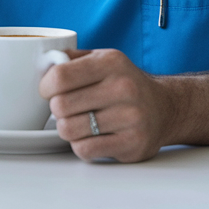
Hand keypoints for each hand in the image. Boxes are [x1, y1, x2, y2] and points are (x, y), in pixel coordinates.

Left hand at [39, 49, 171, 161]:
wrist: (165, 108)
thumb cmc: (125, 83)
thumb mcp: (103, 59)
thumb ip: (72, 58)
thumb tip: (43, 62)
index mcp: (112, 62)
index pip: (60, 76)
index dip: (46, 86)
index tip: (48, 91)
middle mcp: (123, 88)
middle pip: (60, 105)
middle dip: (56, 109)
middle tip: (66, 108)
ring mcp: (130, 118)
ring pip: (69, 130)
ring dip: (67, 128)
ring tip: (78, 122)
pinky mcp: (132, 144)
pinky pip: (84, 150)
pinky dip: (81, 145)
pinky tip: (91, 136)